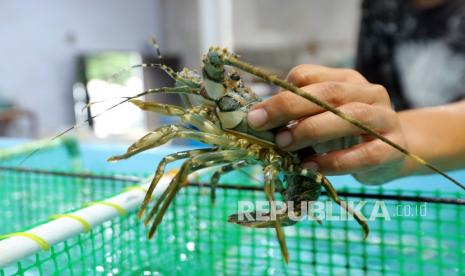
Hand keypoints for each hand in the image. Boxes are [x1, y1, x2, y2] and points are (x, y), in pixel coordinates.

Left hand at [247, 64, 407, 183]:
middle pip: (328, 92)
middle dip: (289, 107)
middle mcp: (369, 93)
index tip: (256, 114)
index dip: (281, 92)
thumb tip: (260, 121)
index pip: (310, 76)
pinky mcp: (394, 148)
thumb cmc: (347, 134)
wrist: (392, 153)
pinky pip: (364, 154)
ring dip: (312, 130)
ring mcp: (385, 119)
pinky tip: (310, 167)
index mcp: (347, 80)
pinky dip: (334, 161)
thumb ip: (298, 115)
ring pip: (350, 117)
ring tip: (284, 145)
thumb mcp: (323, 117)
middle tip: (261, 124)